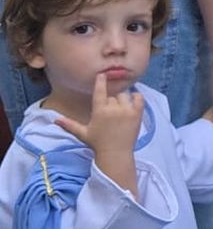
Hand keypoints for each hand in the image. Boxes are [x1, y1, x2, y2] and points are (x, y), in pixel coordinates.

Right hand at [53, 73, 143, 187]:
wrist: (116, 154)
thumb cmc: (98, 143)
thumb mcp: (83, 133)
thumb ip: (69, 124)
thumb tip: (55, 119)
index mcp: (100, 111)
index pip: (100, 91)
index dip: (100, 81)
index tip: (102, 74)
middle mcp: (113, 108)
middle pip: (113, 95)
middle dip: (111, 99)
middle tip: (110, 109)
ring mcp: (127, 111)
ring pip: (125, 95)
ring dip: (122, 99)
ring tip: (120, 107)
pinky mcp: (137, 114)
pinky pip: (140, 98)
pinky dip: (137, 96)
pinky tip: (134, 98)